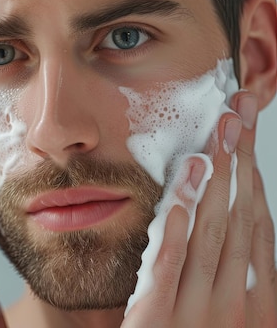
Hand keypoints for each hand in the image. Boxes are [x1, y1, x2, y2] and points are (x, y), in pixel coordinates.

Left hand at [123, 92, 276, 326]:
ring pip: (213, 237)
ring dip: (214, 185)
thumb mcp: (232, 316)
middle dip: (239, 163)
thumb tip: (228, 218)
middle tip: (237, 114)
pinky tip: (180, 198)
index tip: (247, 133)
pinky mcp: (160, 320)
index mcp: (260, 300)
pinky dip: (178, 233)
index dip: (253, 174)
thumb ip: (234, 275)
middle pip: (240, 219)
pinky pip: (170, 270)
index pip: (258, 224)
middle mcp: (239, 302)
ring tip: (214, 139)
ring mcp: (202, 312)